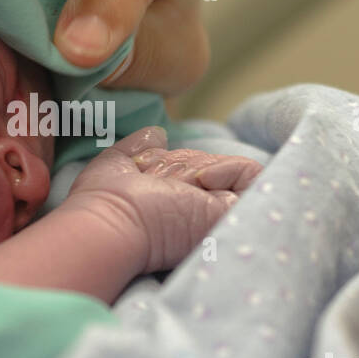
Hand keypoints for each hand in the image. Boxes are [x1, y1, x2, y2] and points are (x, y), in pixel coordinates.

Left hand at [61, 126, 260, 272]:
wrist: (113, 223)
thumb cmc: (105, 200)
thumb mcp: (120, 164)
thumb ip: (140, 148)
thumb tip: (158, 134)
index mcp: (174, 207)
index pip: (190, 168)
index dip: (171, 160)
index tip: (144, 170)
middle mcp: (199, 215)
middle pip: (210, 166)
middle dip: (181, 164)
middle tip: (156, 183)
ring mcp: (220, 218)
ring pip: (228, 170)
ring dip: (199, 168)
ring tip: (173, 187)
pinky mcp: (236, 216)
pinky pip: (252, 174)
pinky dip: (227, 167)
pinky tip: (199, 181)